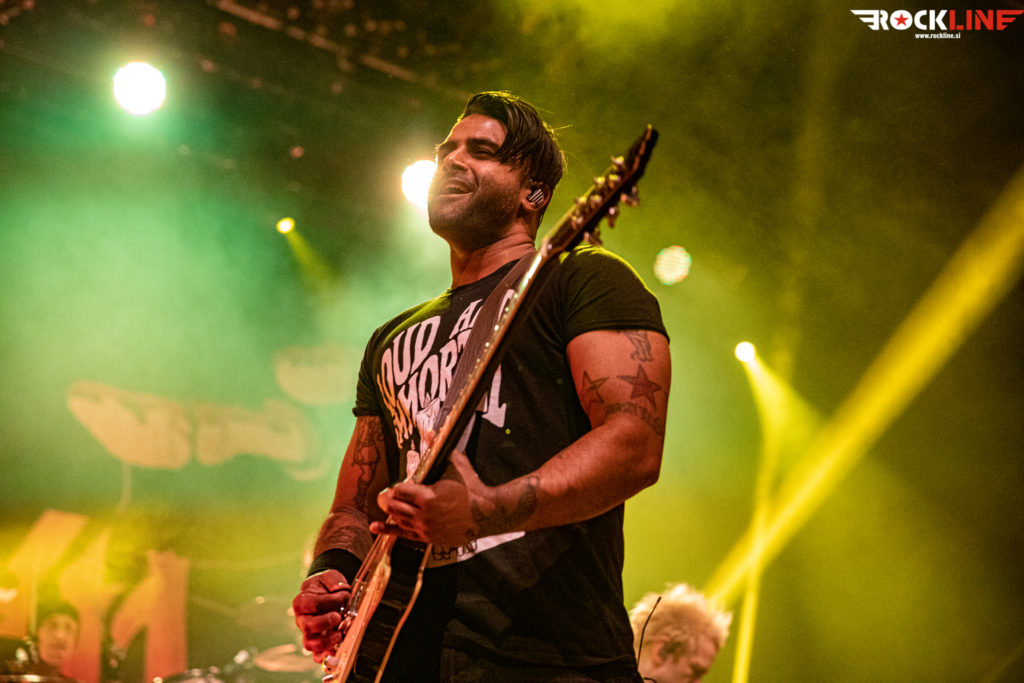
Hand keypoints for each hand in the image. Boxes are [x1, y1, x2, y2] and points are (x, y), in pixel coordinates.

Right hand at [291, 569, 350, 661]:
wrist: (326, 592)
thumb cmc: (326, 585)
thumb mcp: (330, 576)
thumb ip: (334, 581)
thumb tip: (341, 591)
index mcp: (302, 601)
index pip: (312, 604)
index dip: (329, 601)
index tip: (344, 596)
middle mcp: (302, 619)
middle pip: (306, 627)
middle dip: (324, 623)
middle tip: (338, 618)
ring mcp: (308, 633)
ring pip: (310, 644)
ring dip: (326, 641)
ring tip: (339, 634)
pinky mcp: (317, 643)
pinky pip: (317, 655)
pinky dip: (326, 656)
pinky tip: (337, 650)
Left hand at [370, 452, 493, 545]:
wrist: (486, 514)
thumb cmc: (472, 488)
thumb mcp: (456, 465)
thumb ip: (439, 449)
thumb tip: (430, 431)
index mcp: (427, 496)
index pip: (400, 490)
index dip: (399, 486)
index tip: (402, 484)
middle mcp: (423, 514)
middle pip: (394, 505)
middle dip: (389, 498)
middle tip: (387, 493)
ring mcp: (425, 528)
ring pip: (397, 519)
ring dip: (391, 511)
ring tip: (387, 504)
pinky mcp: (428, 538)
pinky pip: (404, 534)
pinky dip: (388, 530)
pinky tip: (376, 527)